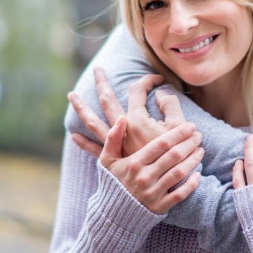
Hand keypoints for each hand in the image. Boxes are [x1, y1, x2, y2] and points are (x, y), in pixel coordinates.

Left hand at [69, 67, 186, 156]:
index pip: (138, 91)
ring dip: (82, 108)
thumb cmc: (177, 155)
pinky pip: (96, 149)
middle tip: (97, 69)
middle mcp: (123, 130)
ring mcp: (116, 145)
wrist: (171, 183)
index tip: (159, 80)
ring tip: (71, 95)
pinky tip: (74, 137)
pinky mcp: (116, 159)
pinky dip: (84, 143)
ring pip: (94, 122)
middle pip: (108, 100)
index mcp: (138, 120)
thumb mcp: (180, 126)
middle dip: (102, 83)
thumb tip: (159, 93)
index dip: (148, 81)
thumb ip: (171, 105)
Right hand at [101, 116, 202, 213]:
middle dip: (189, 143)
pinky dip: (191, 184)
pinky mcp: (159, 207)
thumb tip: (122, 118)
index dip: (178, 133)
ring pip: (179, 173)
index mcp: (134, 163)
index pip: (161, 144)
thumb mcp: (107, 159)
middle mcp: (144, 177)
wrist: (112, 213)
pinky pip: (180, 195)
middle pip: (173, 156)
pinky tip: (198, 174)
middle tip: (199, 135)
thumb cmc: (112, 181)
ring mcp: (153, 193)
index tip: (190, 126)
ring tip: (201, 150)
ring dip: (193, 160)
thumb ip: (113, 138)